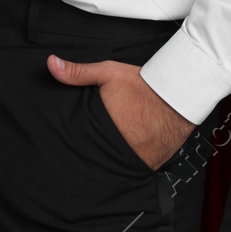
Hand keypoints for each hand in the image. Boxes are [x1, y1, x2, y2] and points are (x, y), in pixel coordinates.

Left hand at [47, 55, 194, 169]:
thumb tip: (51, 64)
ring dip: (111, 157)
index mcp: (104, 128)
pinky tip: (127, 151)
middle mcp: (120, 147)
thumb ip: (77, 72)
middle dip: (92, 149)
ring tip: (108, 147)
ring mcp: (136, 158)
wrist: (179, 95)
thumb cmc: (143, 84)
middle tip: (92, 141)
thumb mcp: (107, 73)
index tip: (71, 138)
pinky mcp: (151, 164)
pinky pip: (134, 167)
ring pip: (115, 163)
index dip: (75, 139)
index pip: (80, 141)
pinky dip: (130, 161)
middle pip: (97, 153)